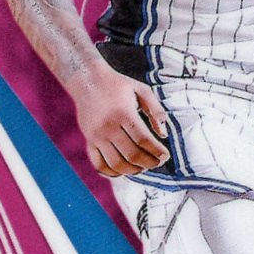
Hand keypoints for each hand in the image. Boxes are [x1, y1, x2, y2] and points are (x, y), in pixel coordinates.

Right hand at [67, 60, 170, 176]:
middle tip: (158, 162)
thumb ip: (156, 110)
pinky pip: (99, 165)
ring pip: (116, 164)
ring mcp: (96, 136)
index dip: (156, 151)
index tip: (165, 155)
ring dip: (133, 170)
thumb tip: (164, 134)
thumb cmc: (118, 85)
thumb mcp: (142, 90)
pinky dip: (112, 173)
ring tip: (143, 166)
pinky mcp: (89, 141)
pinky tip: (124, 171)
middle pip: (131, 155)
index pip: (143, 140)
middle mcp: (108, 127)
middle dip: (149, 163)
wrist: (87, 80)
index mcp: (124, 113)